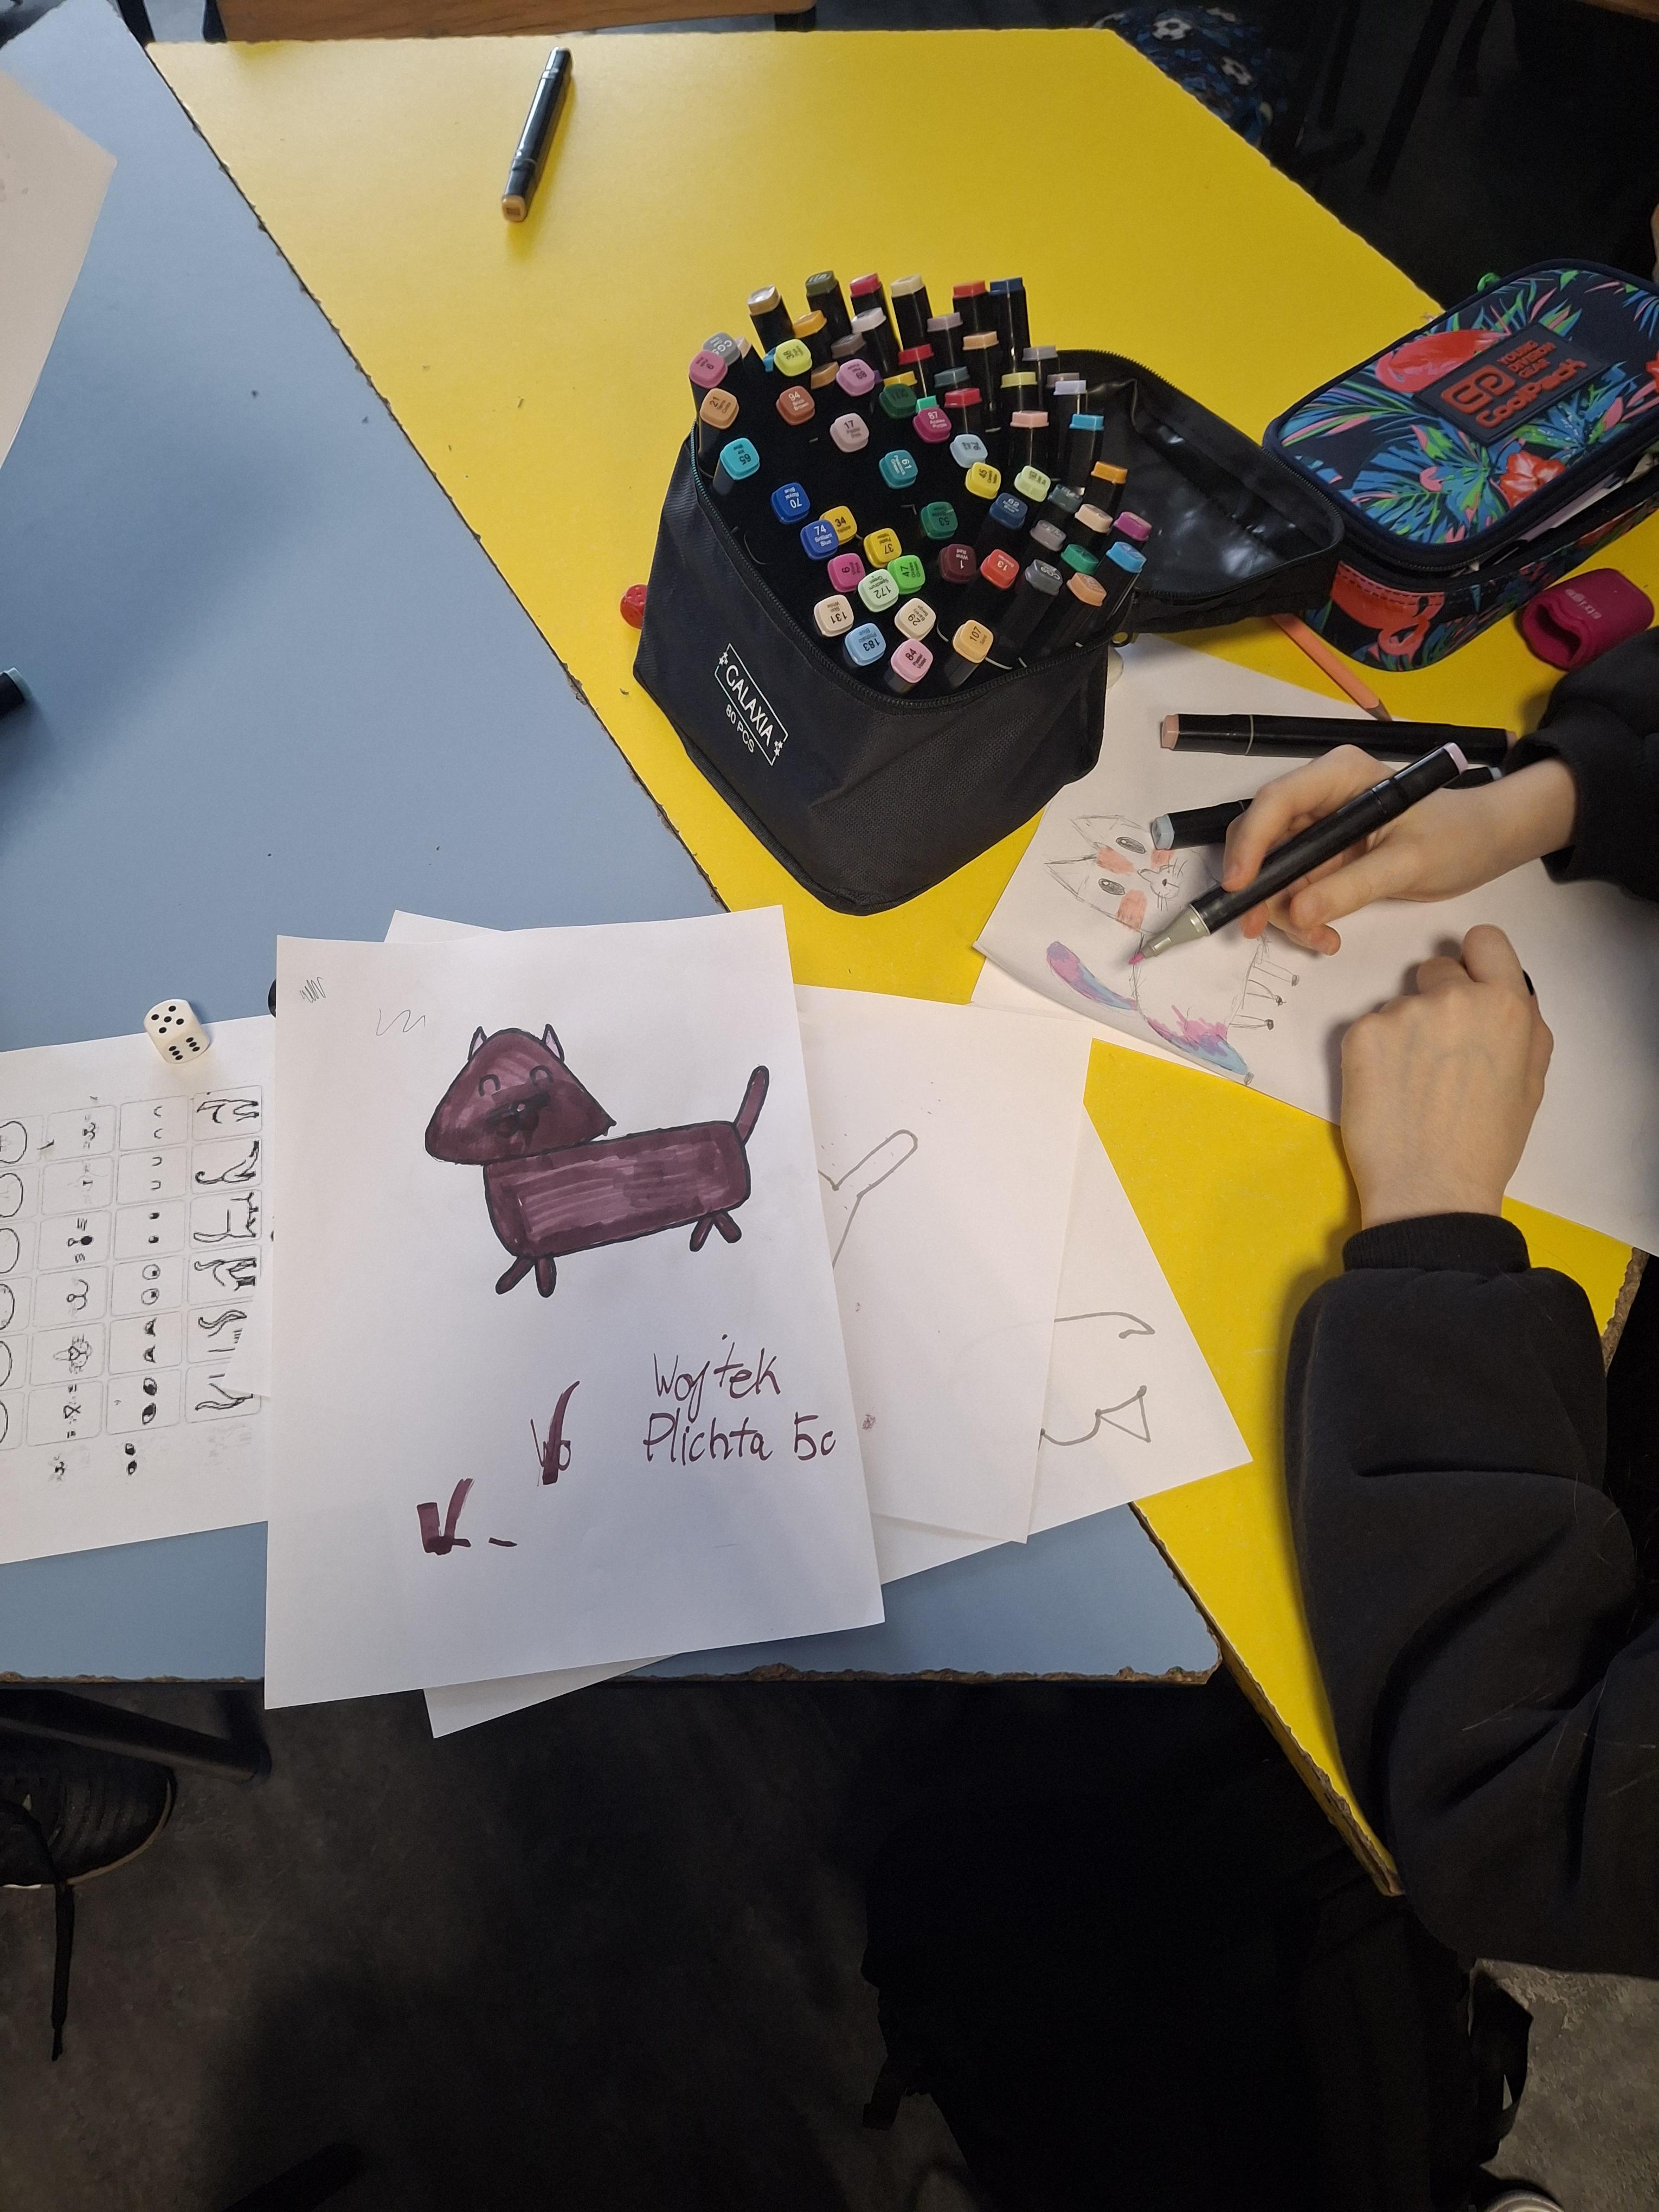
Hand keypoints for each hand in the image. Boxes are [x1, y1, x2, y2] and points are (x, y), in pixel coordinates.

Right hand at [1220, 750, 1576, 953]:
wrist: (1483, 845)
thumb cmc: (1457, 837)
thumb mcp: (1409, 863)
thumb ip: (1352, 887)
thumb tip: (1297, 913)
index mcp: (1339, 777)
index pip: (1277, 801)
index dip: (1250, 843)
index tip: (1238, 886)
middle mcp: (1319, 798)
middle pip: (1262, 838)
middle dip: (1258, 886)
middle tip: (1256, 928)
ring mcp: (1318, 829)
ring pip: (1272, 872)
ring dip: (1283, 911)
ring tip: (1319, 939)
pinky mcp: (1324, 858)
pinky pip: (1294, 890)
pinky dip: (1301, 918)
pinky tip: (1326, 937)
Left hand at [1340, 926, 1552, 1227]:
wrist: (1430, 1188)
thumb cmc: (1484, 1143)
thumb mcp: (1530, 1080)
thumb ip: (1522, 1023)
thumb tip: (1505, 992)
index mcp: (1506, 1004)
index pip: (1485, 940)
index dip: (1474, 962)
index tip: (1467, 985)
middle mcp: (1455, 997)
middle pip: (1435, 968)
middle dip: (1435, 999)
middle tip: (1437, 1054)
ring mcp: (1403, 1012)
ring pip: (1399, 1003)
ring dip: (1403, 1031)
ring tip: (1412, 1083)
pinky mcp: (1360, 1033)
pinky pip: (1367, 1027)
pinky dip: (1373, 1052)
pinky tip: (1387, 1090)